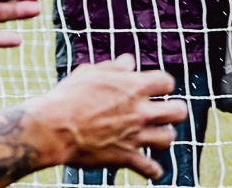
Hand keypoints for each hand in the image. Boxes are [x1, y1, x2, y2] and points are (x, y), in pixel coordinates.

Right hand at [29, 56, 185, 177]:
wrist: (53, 127)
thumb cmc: (68, 97)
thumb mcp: (91, 73)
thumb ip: (114, 67)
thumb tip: (129, 61)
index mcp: (135, 87)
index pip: (167, 82)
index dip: (164, 84)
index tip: (157, 88)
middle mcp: (140, 111)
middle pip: (178, 110)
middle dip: (176, 110)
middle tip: (168, 111)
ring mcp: (134, 135)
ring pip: (168, 137)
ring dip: (164, 136)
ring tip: (158, 135)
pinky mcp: (124, 156)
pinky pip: (148, 167)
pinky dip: (153, 170)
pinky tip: (155, 170)